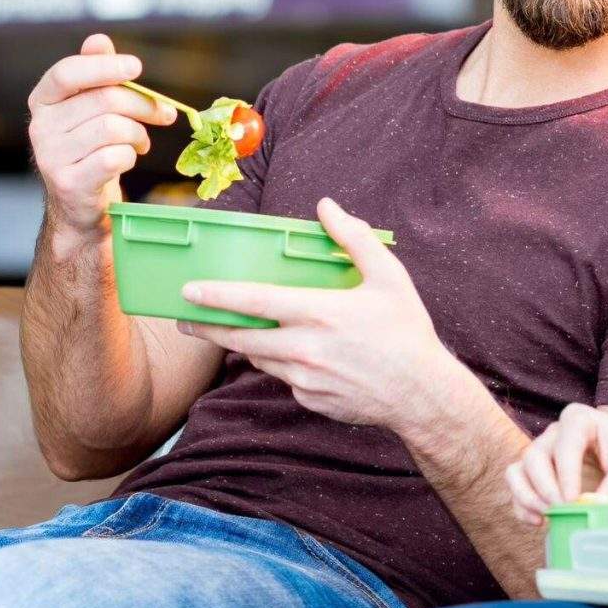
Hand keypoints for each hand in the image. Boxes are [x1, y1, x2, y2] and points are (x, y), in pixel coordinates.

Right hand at [28, 33, 174, 241]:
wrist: (78, 206)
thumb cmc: (90, 150)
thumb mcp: (92, 109)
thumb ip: (96, 73)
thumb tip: (98, 41)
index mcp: (42, 101)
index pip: (67, 73)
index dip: (104, 67)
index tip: (137, 67)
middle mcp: (40, 127)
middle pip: (103, 100)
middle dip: (142, 105)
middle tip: (162, 114)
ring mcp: (51, 157)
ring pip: (113, 128)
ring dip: (138, 134)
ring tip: (140, 142)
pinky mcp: (68, 183)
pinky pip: (114, 157)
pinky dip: (130, 156)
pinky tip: (128, 158)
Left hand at [175, 198, 463, 431]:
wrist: (422, 395)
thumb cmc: (407, 332)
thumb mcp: (388, 277)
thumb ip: (354, 238)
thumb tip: (327, 206)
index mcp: (318, 313)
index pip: (254, 302)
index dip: (216, 296)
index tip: (188, 291)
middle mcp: (304, 349)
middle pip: (240, 338)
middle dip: (207, 328)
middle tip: (185, 319)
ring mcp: (304, 380)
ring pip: (259, 359)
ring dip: (243, 345)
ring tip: (231, 331)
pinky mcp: (309, 400)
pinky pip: (284, 379)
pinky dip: (280, 365)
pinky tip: (292, 354)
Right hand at [505, 404, 607, 524]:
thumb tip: (592, 510)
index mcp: (580, 420)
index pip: (564, 445)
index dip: (565, 474)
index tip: (574, 499)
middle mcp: (555, 433)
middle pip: (534, 457)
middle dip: (544, 488)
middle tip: (562, 510)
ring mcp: (544, 453)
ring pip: (519, 471)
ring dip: (527, 497)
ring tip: (546, 517)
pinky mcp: (538, 475)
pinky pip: (518, 488)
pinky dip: (523, 506)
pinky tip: (540, 522)